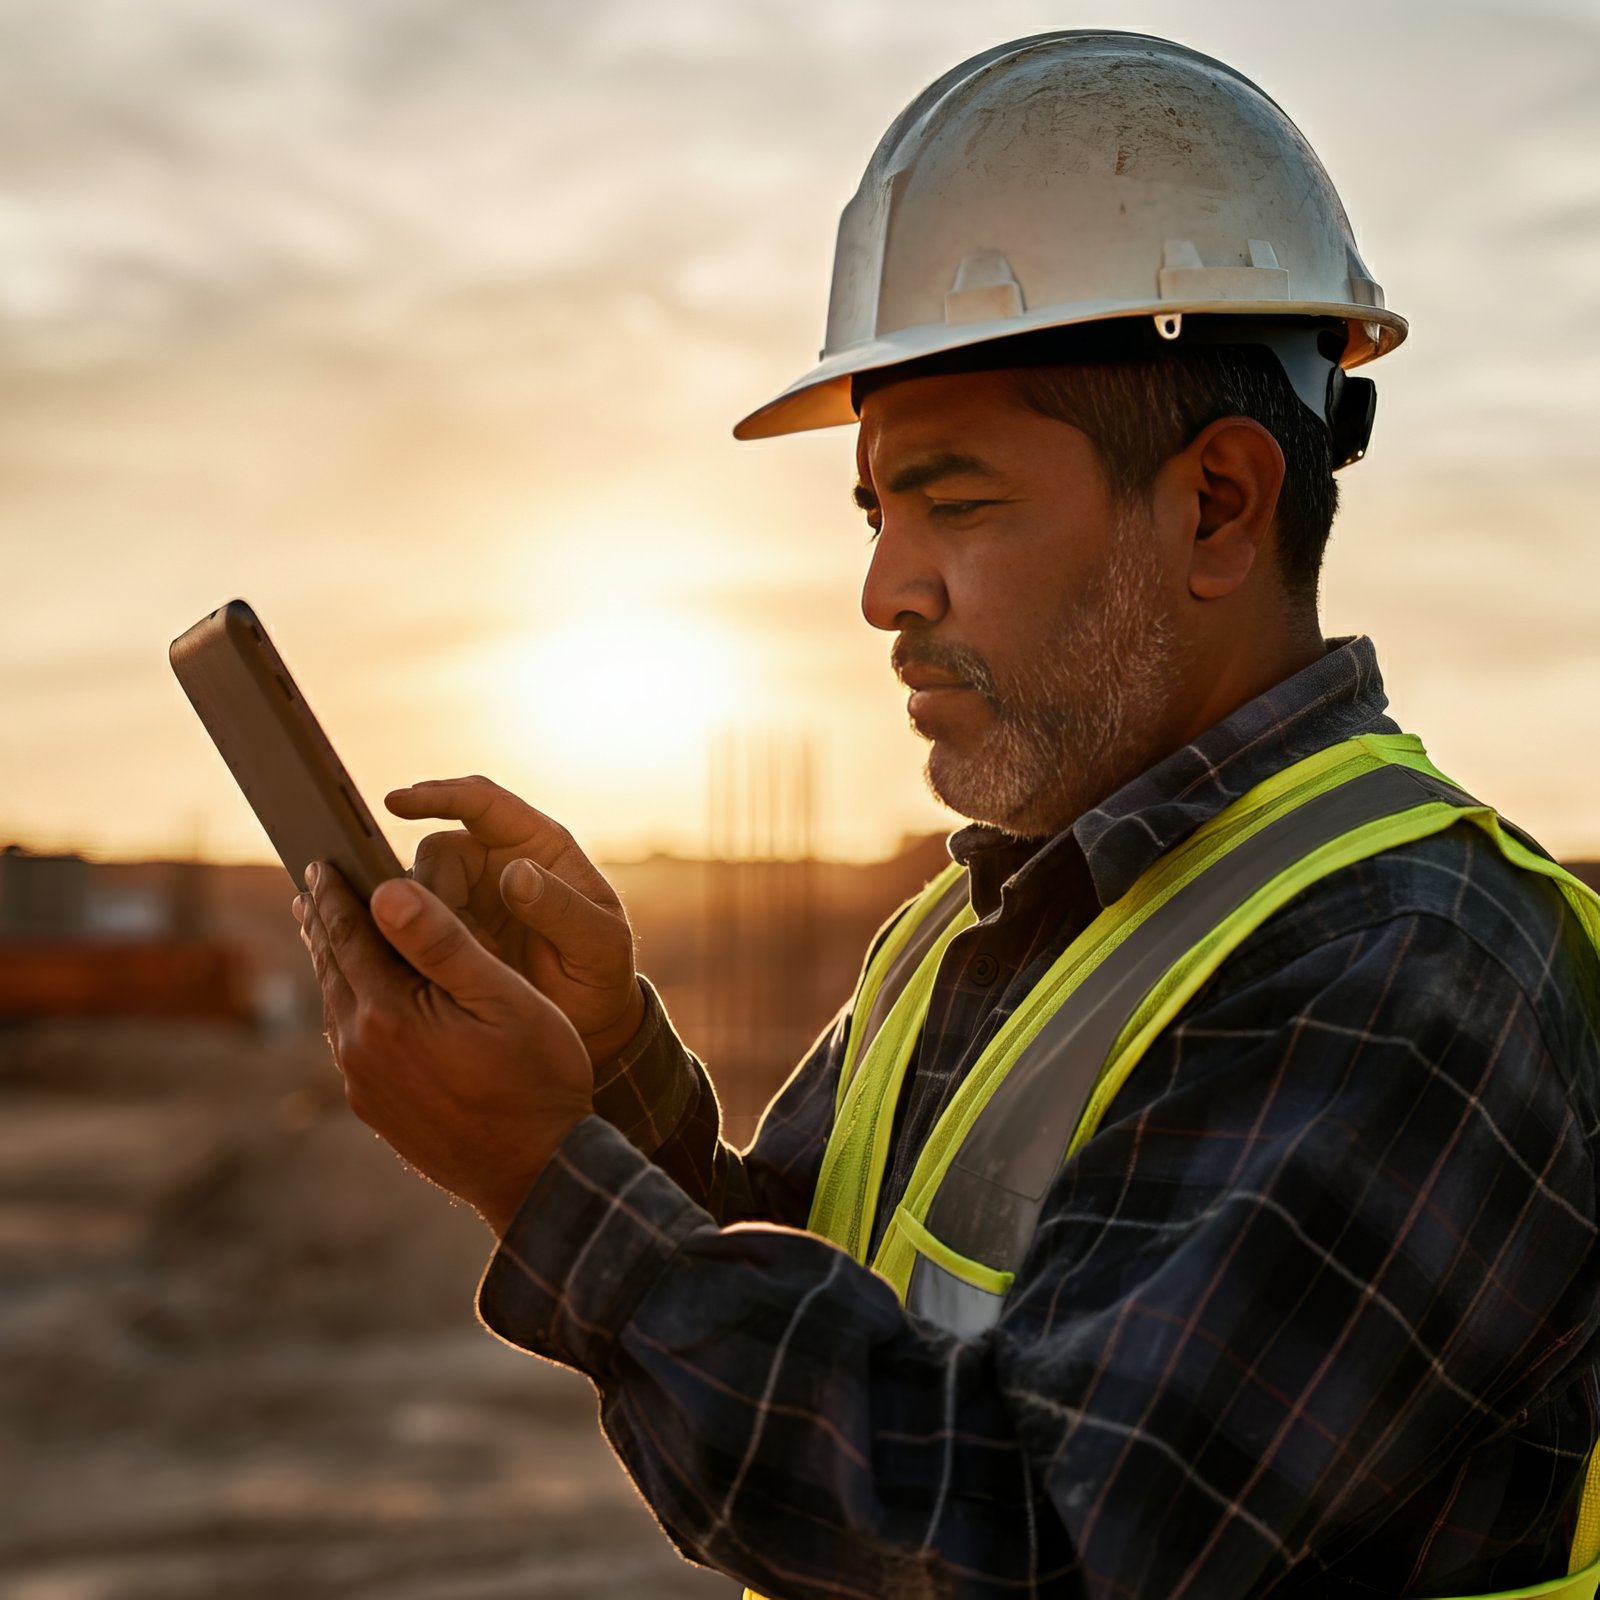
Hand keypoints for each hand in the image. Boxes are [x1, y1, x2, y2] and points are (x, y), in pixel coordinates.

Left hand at [295, 861, 593, 1235]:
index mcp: (390, 1012)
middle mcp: (361, 1048)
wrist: (536, 1173)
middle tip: (311, 884)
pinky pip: (347, 1042)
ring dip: (331, 962)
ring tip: (328, 931)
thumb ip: (442, 942)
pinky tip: (358, 999)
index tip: (321, 860)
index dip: (336, 893)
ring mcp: (364, 1084)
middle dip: (323, 921)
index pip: (350, 934)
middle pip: (332, 968)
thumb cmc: (536, 1077)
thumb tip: (386, 892)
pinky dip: (346, 1004)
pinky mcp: (375, 1109)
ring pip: (336, 1006)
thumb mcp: (503, 996)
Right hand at [386, 777, 643, 1064]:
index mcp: (541, 844)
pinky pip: (416, 923)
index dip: (440, 795)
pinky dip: (417, 943)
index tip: (396, 802)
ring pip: (419, 889)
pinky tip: (437, 971)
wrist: (588, 1020)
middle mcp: (499, 858)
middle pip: (438, 850)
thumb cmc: (602, 974)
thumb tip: (515, 872)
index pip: (484, 801)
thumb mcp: (598, 946)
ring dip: (428, 925)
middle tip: (447, 938)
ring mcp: (471, 893)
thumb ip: (563, 910)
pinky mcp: (450, 928)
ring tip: (466, 967)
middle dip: (431, 889)